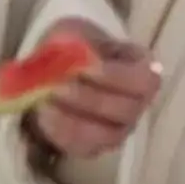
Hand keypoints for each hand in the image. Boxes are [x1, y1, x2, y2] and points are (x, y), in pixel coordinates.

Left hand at [17, 21, 162, 163]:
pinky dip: (60, 133)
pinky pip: (83, 148)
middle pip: (124, 111)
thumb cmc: (75, 47)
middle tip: (56, 86)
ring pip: (106, 136)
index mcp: (143, 71)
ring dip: (72, 120)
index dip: (115, 77)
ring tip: (44, 103)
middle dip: (87, 99)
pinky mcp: (96, 146)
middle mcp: (138, 105)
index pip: (142, 81)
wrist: (61, 67)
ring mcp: (120, 129)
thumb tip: (68, 62)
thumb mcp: (76, 35)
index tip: (84, 67)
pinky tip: (42, 117)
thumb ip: (75, 47)